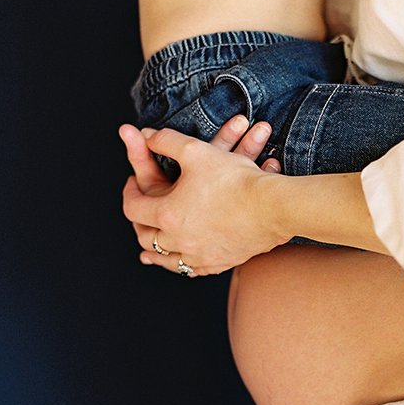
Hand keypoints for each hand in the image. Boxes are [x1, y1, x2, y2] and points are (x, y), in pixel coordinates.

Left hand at [119, 115, 286, 276]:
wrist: (274, 207)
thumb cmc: (236, 179)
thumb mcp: (196, 150)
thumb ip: (166, 141)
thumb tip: (147, 135)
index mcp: (168, 214)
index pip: (133, 207)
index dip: (129, 192)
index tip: (133, 183)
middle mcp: (179, 240)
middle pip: (146, 237)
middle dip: (140, 223)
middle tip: (142, 211)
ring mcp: (200, 255)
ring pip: (168, 260)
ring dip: (156, 252)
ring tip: (150, 248)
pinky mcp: (221, 262)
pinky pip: (194, 270)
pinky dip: (183, 264)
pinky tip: (184, 260)